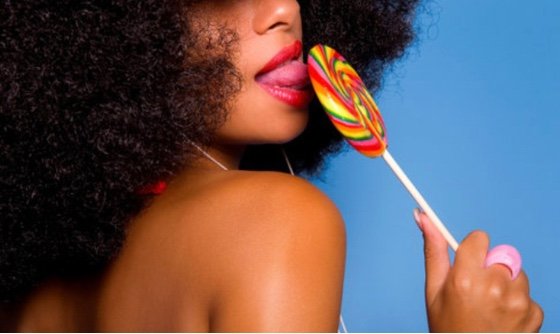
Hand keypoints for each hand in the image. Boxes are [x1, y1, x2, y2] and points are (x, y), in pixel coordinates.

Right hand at [415, 210, 543, 331]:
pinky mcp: (535, 314)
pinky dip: (518, 304)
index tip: (468, 265)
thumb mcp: (433, 291)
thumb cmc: (448, 328)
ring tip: (490, 307)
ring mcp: (518, 301)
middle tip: (477, 292)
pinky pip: (528, 295)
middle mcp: (494, 286)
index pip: (480, 239)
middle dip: (489, 268)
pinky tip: (503, 319)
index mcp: (465, 279)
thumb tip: (422, 216)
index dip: (472, 252)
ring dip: (506, 284)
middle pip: (499, 254)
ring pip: (516, 273)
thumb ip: (433, 250)